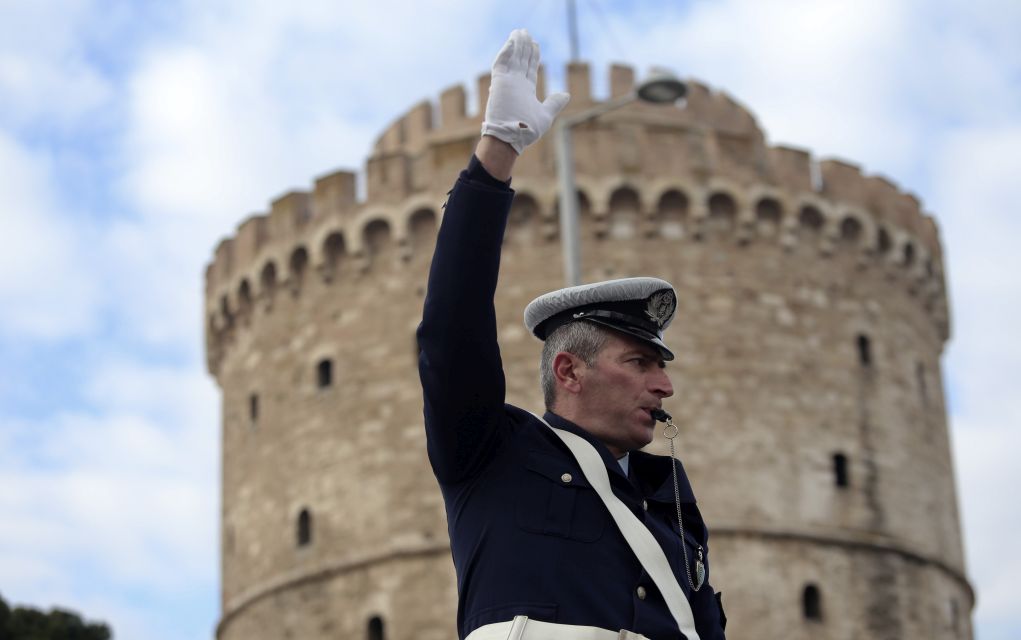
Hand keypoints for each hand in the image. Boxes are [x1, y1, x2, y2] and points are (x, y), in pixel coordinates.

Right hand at [481, 29, 569, 154]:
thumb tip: (566, 94)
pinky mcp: (499, 83)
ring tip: (520, 32)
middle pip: (521, 60)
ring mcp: (507, 83)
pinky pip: (501, 63)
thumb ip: (554, 103)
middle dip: (524, 46)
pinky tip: (512, 41)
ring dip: (515, 44)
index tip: (535, 44)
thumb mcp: (545, 115)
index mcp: (526, 90)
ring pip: (511, 58)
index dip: (532, 55)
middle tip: (525, 32)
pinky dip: (506, 51)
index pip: (529, 68)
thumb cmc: (528, 131)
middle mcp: (516, 84)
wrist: (512, 139)